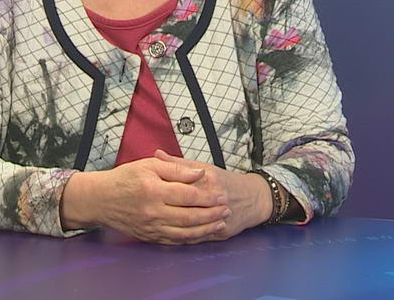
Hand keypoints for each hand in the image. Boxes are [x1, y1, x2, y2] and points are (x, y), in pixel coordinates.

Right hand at [60, 156, 230, 243]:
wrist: (100, 199)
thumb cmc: (124, 178)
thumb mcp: (149, 165)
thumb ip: (176, 168)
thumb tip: (199, 173)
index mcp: (154, 190)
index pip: (188, 196)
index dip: (208, 197)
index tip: (221, 195)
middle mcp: (153, 211)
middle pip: (189, 217)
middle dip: (212, 215)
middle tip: (226, 210)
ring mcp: (150, 227)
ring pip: (184, 232)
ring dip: (205, 229)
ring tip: (220, 223)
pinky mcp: (148, 236)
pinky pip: (173, 241)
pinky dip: (190, 239)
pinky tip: (201, 234)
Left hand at [152, 150, 271, 239]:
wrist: (252, 198)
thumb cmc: (225, 181)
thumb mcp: (204, 167)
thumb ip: (179, 163)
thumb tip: (157, 154)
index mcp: (207, 181)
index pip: (179, 187)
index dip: (160, 191)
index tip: (142, 191)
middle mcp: (213, 201)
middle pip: (182, 209)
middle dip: (161, 212)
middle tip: (141, 211)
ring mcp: (217, 218)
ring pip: (188, 227)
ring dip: (170, 227)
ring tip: (151, 225)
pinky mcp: (219, 234)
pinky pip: (196, 238)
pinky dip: (180, 238)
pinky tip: (167, 236)